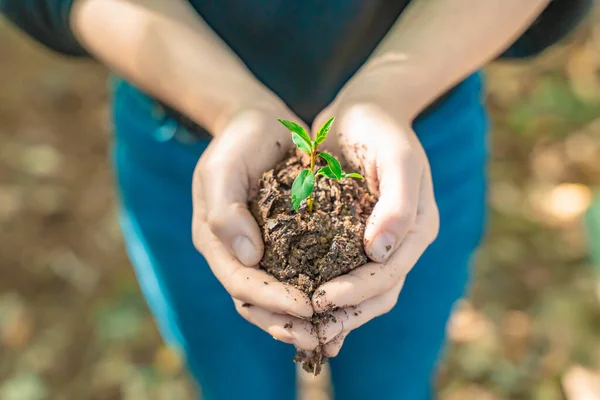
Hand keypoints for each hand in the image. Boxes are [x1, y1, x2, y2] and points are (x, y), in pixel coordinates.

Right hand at [192, 105, 317, 350]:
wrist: (258, 123)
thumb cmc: (239, 141)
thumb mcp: (224, 168)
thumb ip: (226, 211)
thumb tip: (248, 257)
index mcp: (215, 241)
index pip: (240, 282)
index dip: (271, 299)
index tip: (306, 306)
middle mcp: (236, 253)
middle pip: (256, 302)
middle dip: (287, 322)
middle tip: (321, 334)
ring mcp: (258, 252)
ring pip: (275, 299)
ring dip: (300, 320)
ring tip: (332, 332)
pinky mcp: (282, 244)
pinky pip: (295, 279)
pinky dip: (312, 297)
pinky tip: (338, 308)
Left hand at [310, 96, 439, 356]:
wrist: (365, 109)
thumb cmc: (382, 128)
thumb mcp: (397, 157)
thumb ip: (398, 204)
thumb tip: (382, 252)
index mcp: (417, 231)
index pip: (389, 277)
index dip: (356, 293)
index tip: (319, 299)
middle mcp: (398, 244)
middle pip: (374, 295)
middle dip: (340, 315)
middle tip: (299, 324)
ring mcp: (375, 243)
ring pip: (356, 293)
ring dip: (327, 314)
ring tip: (289, 326)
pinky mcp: (350, 237)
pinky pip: (336, 273)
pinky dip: (316, 289)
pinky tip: (287, 302)